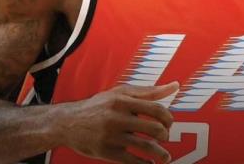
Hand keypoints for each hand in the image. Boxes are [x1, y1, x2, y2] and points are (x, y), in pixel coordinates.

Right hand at [62, 81, 178, 163]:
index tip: (169, 123)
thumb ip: (148, 91)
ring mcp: (111, 135)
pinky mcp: (105, 152)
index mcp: (123, 100)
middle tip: (165, 138)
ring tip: (165, 157)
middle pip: (153, 128)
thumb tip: (175, 86)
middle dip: (165, 135)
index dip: (168, 118)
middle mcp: (117, 117)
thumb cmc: (100, 105)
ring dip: (160, 154)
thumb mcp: (121, 92)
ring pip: (145, 146)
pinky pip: (131, 161)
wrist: (68, 122)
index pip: (155, 109)